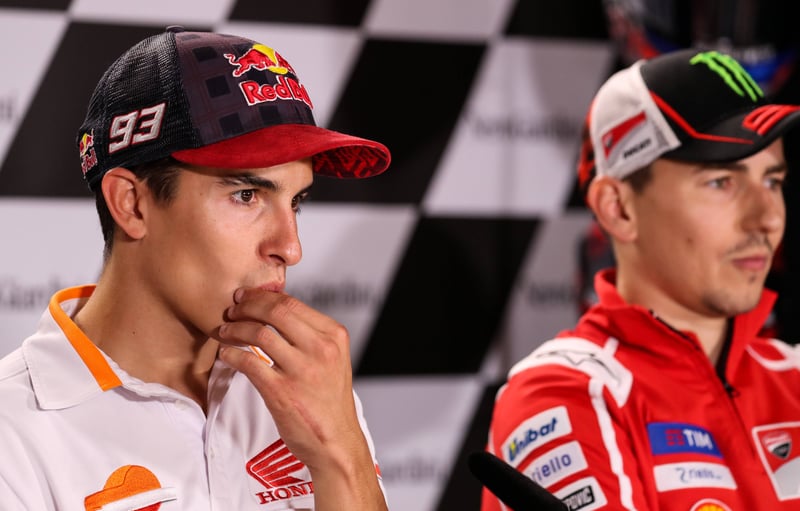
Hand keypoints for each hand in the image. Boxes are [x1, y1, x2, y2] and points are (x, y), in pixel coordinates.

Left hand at [216, 287, 385, 509]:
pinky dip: (231, 354)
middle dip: (247, 306)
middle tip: (231, 309)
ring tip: (224, 331)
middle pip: (275, 311)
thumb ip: (311, 336)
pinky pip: (248, 362)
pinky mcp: (281, 391)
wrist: (336, 442)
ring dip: (234, 329)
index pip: (292, 303)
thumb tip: (275, 313)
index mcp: (334, 336)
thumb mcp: (334, 359)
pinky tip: (226, 355)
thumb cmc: (330, 402)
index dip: (262, 297)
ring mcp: (301, 370)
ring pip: (259, 333)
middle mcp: (321, 349)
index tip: (246, 297)